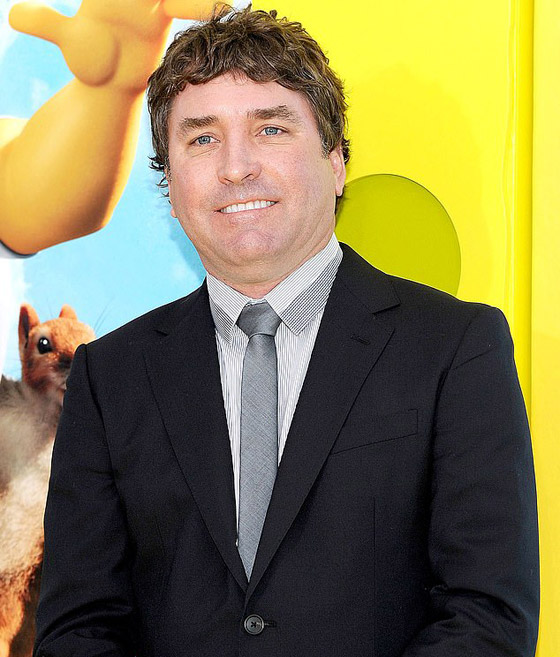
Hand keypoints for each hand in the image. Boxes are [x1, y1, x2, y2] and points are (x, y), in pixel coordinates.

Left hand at [8, 0, 215, 91]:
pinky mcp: (167, 18)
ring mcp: (152, 5)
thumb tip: (13, 17)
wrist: (109, 78)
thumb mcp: (68, 41)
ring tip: (218, 2)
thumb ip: (44, 23)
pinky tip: (221, 7)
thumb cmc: (87, 57)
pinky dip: (203, 3)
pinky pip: (187, 5)